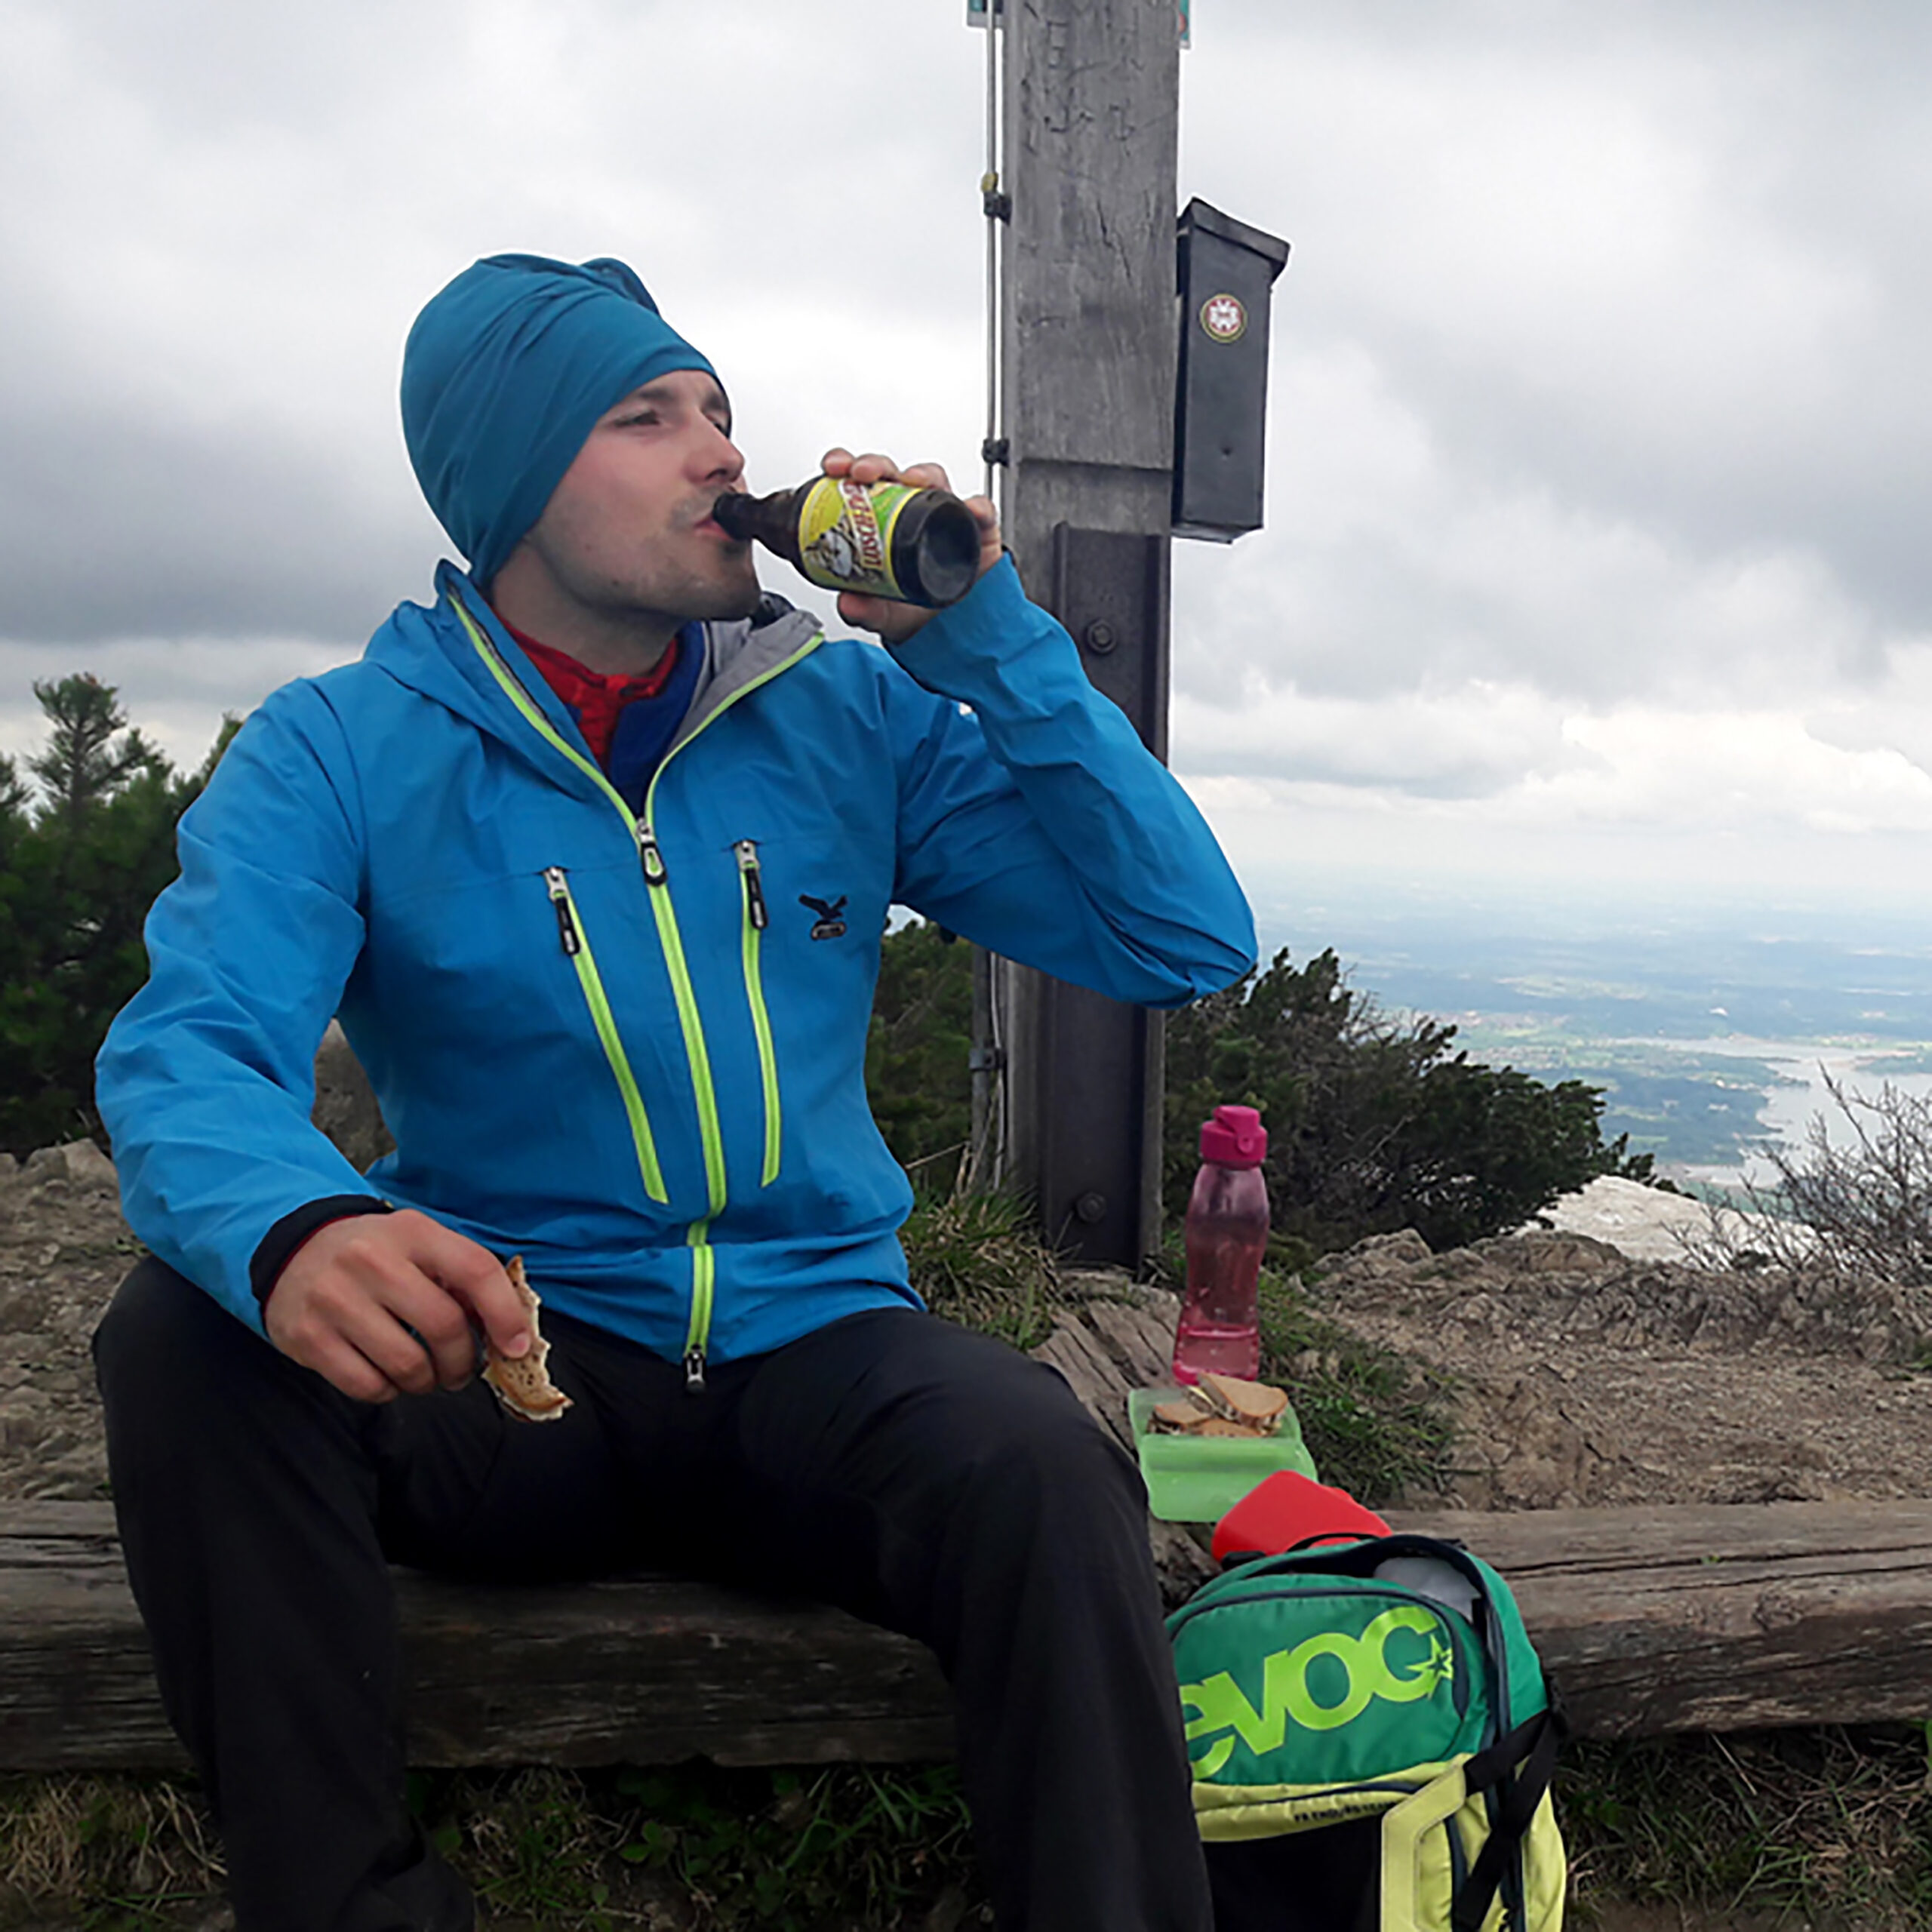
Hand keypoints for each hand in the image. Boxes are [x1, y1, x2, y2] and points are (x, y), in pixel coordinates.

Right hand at [264, 1209, 531, 1403]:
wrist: (294, 1250)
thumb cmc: (375, 1255)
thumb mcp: (419, 1244)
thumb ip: (462, 1276)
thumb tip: (508, 1330)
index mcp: (412, 1233)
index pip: (475, 1270)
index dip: (505, 1314)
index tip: (516, 1346)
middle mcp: (371, 1260)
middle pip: (444, 1325)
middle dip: (463, 1360)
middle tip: (461, 1370)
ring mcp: (335, 1299)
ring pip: (407, 1364)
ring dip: (427, 1381)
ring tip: (425, 1375)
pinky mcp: (308, 1336)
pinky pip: (366, 1385)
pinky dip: (388, 1391)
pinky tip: (388, 1377)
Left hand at [818, 448, 1001, 643]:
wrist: (949, 628)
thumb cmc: (912, 608)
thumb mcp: (881, 614)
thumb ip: (863, 611)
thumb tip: (849, 604)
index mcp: (880, 520)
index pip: (860, 483)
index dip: (845, 466)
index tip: (834, 468)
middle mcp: (911, 510)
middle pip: (893, 473)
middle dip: (876, 464)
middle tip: (864, 473)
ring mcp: (944, 514)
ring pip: (934, 480)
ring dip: (923, 473)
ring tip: (915, 481)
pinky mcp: (977, 528)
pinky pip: (981, 511)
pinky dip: (977, 506)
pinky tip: (971, 510)